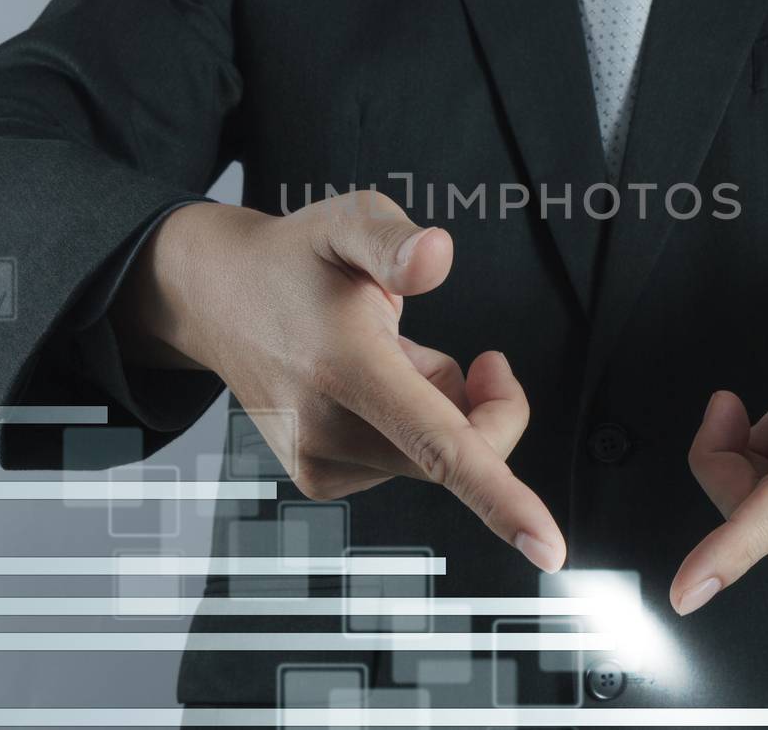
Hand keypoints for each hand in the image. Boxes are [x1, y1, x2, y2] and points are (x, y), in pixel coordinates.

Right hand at [114, 192, 565, 572]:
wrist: (219, 299)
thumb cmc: (292, 262)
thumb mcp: (346, 222)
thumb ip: (393, 238)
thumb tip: (434, 255)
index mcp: (348, 368)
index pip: (439, 446)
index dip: (502, 498)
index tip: (548, 547)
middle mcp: (328, 428)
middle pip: (460, 451)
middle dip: (485, 403)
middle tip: (461, 350)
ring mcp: (319, 461)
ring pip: (434, 458)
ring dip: (436, 408)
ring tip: (384, 356)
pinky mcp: (318, 479)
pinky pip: (404, 464)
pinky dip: (408, 428)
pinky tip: (369, 386)